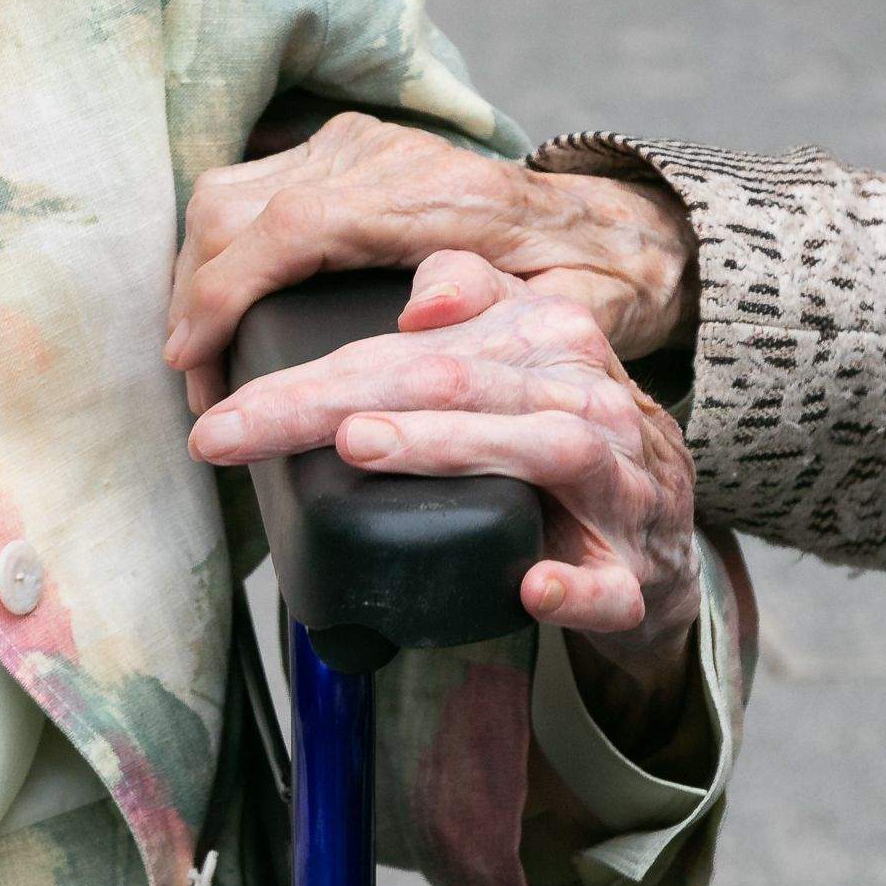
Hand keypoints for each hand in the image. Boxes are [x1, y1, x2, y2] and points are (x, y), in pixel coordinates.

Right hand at [164, 113, 696, 411]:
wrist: (599, 228)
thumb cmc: (579, 285)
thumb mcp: (563, 313)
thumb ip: (503, 313)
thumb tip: (421, 314)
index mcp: (431, 195)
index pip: (291, 227)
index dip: (224, 293)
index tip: (190, 358)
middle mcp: (380, 154)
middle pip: (236, 206)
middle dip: (194, 298)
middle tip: (196, 386)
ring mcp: (352, 145)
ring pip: (227, 193)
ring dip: (196, 275)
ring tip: (200, 355)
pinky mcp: (337, 150)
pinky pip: (245, 190)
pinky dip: (217, 251)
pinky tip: (219, 308)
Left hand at [188, 250, 700, 679]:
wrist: (665, 537)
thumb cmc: (563, 435)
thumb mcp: (520, 356)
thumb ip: (473, 302)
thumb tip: (421, 297)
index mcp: (544, 342)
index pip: (410, 350)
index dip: (309, 378)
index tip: (220, 416)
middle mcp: (583, 401)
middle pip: (454, 383)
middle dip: (335, 402)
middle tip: (242, 429)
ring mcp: (618, 486)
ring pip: (543, 450)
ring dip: (448, 447)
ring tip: (359, 445)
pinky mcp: (634, 575)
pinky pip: (609, 584)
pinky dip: (573, 586)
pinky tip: (530, 588)